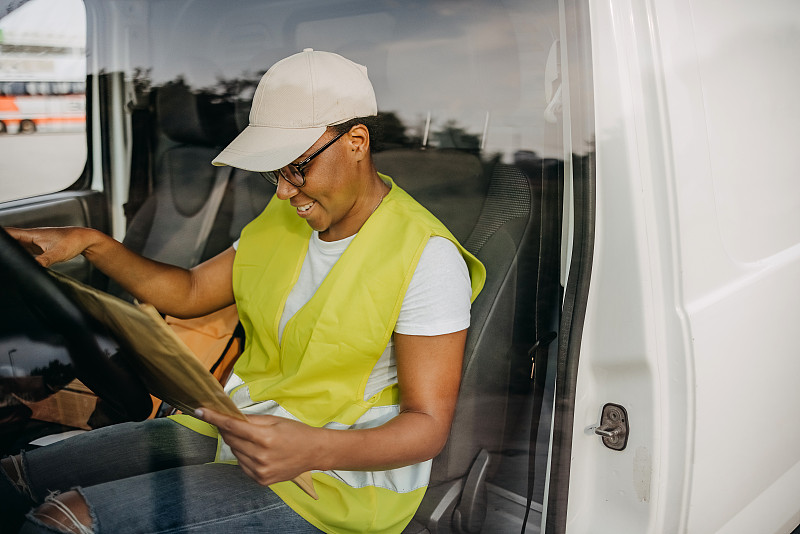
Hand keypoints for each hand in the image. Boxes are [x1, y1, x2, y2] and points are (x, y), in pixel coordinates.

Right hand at [5, 226, 97, 267]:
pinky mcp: (40, 248)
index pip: (10, 233)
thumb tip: (34, 266)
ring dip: (11, 249)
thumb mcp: (58, 253)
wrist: (85, 240)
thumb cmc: (73, 242)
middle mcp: (32, 237)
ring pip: (17, 244)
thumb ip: (45, 260)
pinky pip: (25, 249)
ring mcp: (35, 242)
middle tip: (2, 255)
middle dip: (4, 246)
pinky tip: (19, 260)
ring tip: (6, 258)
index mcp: (32, 234)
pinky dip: (19, 253)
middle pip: (11, 239)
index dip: (1, 238)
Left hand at [196, 408, 322, 485]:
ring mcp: (260, 470)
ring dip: (238, 444)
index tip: (200, 411)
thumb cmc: (296, 432)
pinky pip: (242, 465)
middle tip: (233, 423)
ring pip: (235, 453)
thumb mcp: (274, 420)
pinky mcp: (260, 480)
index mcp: (265, 437)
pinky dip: (244, 456)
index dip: (214, 418)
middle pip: (230, 440)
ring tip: (254, 440)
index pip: (231, 426)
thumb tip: (229, 417)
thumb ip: (251, 420)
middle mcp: (260, 456)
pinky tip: (257, 452)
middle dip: (228, 430)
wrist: (314, 452)